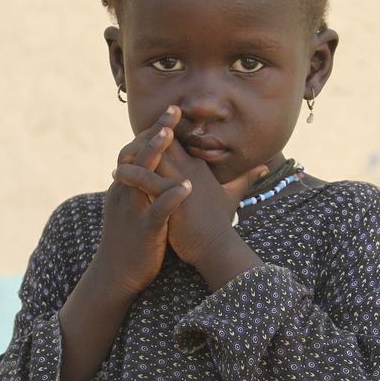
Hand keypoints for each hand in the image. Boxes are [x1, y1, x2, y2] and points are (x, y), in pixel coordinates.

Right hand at [92, 108, 191, 298]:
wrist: (115, 276)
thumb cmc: (132, 242)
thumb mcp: (136, 210)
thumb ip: (146, 190)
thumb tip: (162, 173)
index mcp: (126, 187)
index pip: (137, 150)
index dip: (154, 130)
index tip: (171, 111)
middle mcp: (126, 193)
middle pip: (137, 154)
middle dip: (155, 131)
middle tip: (172, 109)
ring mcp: (133, 210)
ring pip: (142, 176)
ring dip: (155, 154)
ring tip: (171, 135)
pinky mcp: (144, 230)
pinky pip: (157, 211)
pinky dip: (171, 196)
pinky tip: (186, 186)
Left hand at [114, 106, 268, 267]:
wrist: (217, 247)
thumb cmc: (220, 224)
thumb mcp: (233, 195)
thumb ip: (245, 178)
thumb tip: (263, 166)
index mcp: (199, 167)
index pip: (178, 141)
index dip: (163, 133)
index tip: (149, 133)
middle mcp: (190, 168)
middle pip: (164, 141)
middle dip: (144, 139)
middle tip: (127, 144)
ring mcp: (181, 180)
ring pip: (153, 154)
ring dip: (134, 153)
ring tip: (118, 158)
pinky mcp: (171, 197)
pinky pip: (146, 178)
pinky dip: (130, 173)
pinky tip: (117, 174)